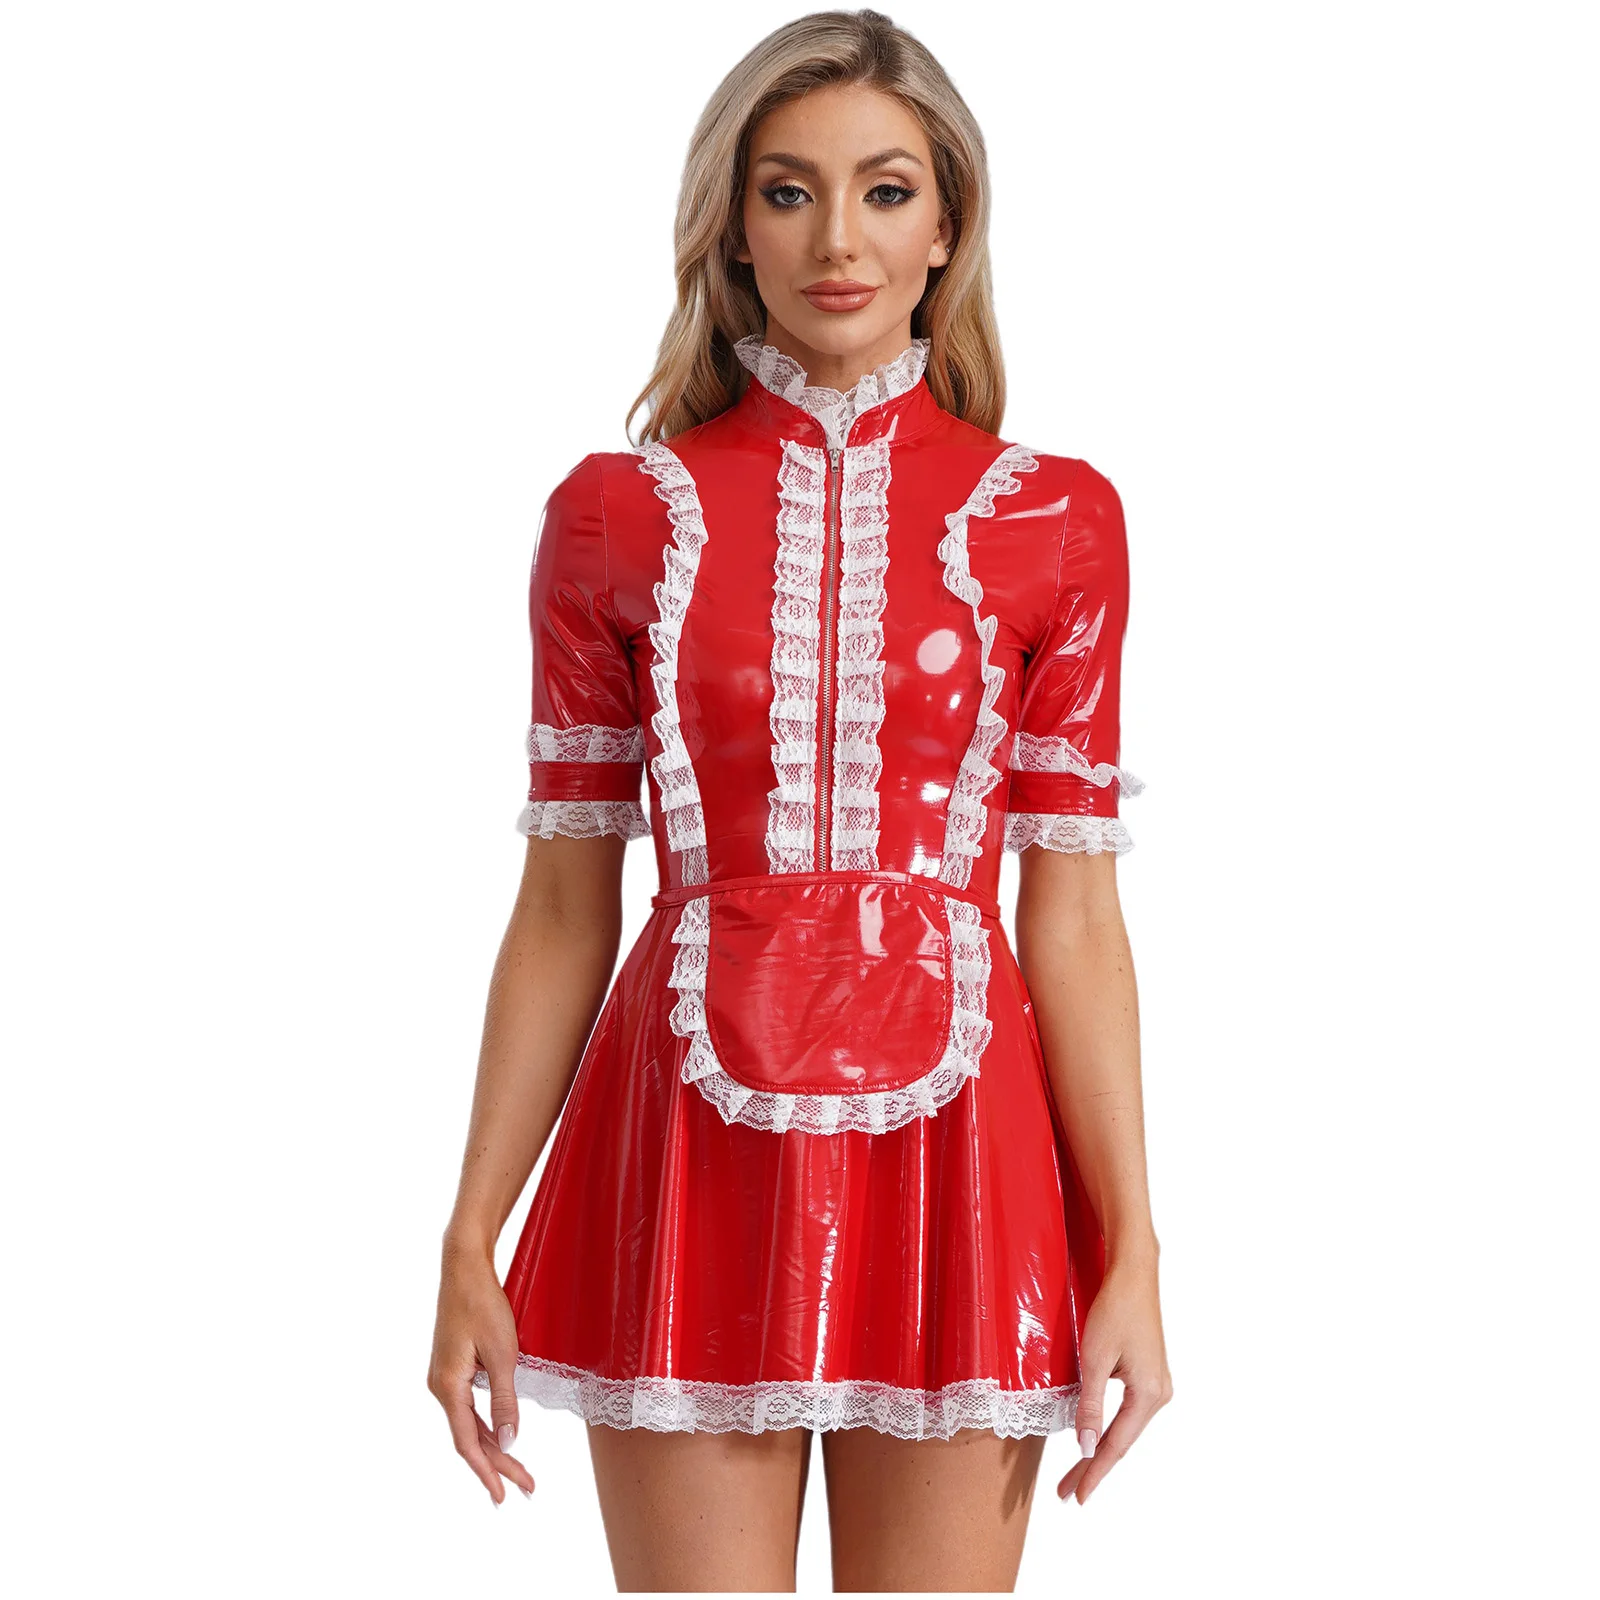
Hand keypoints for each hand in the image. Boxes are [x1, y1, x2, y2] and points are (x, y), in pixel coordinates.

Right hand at [427, 1238, 535, 1504]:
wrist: (464, 1267)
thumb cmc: (484, 1305)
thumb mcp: (503, 1354)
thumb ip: (505, 1401)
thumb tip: (510, 1442)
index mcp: (448, 1387)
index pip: (468, 1444)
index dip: (488, 1472)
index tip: (504, 1496)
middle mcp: (440, 1387)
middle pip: (469, 1438)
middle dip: (499, 1464)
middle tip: (527, 1487)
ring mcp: (443, 1377)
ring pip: (469, 1423)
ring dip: (494, 1446)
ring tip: (518, 1470)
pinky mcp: (451, 1366)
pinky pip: (467, 1407)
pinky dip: (485, 1425)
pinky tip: (501, 1434)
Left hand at [1057, 1247, 1171, 1504]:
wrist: (1134, 1274)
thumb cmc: (1114, 1310)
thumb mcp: (1095, 1359)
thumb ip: (1090, 1405)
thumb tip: (1083, 1447)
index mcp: (1149, 1395)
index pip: (1115, 1445)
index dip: (1094, 1472)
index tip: (1077, 1497)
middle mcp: (1159, 1395)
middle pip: (1121, 1441)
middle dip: (1093, 1466)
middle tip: (1067, 1492)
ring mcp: (1157, 1385)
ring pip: (1124, 1428)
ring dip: (1100, 1448)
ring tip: (1076, 1473)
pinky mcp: (1149, 1375)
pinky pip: (1128, 1412)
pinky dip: (1109, 1428)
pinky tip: (1093, 1437)